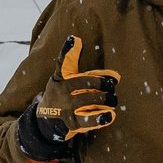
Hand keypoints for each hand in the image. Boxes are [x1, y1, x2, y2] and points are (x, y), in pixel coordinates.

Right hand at [18, 37, 119, 159]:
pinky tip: (110, 115)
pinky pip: (88, 119)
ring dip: (106, 99)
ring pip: (89, 100)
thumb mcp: (69, 82)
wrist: (46, 123)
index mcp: (60, 78)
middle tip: (112, 86)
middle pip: (85, 82)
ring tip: (113, 100)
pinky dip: (100, 118)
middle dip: (103, 84)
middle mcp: (61, 91)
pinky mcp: (70, 122)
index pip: (63, 62)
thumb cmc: (65, 97)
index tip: (74, 39)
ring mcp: (65, 107)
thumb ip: (91, 75)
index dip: (67, 50)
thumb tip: (116, 75)